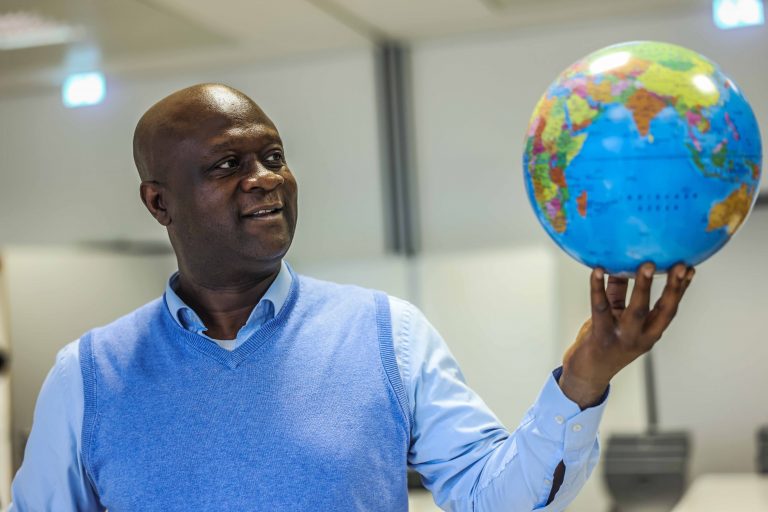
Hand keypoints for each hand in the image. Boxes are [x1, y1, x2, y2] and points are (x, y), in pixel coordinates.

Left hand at [559, 262, 694, 407]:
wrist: (586, 373)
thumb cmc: (603, 341)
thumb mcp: (617, 317)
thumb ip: (619, 292)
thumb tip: (622, 263)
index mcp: (649, 332)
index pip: (670, 309)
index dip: (681, 290)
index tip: (690, 269)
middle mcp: (641, 337)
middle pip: (662, 310)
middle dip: (674, 288)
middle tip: (679, 266)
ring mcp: (622, 338)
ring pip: (637, 310)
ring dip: (643, 287)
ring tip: (647, 265)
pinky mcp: (601, 336)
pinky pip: (601, 308)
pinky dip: (598, 288)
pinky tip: (597, 271)